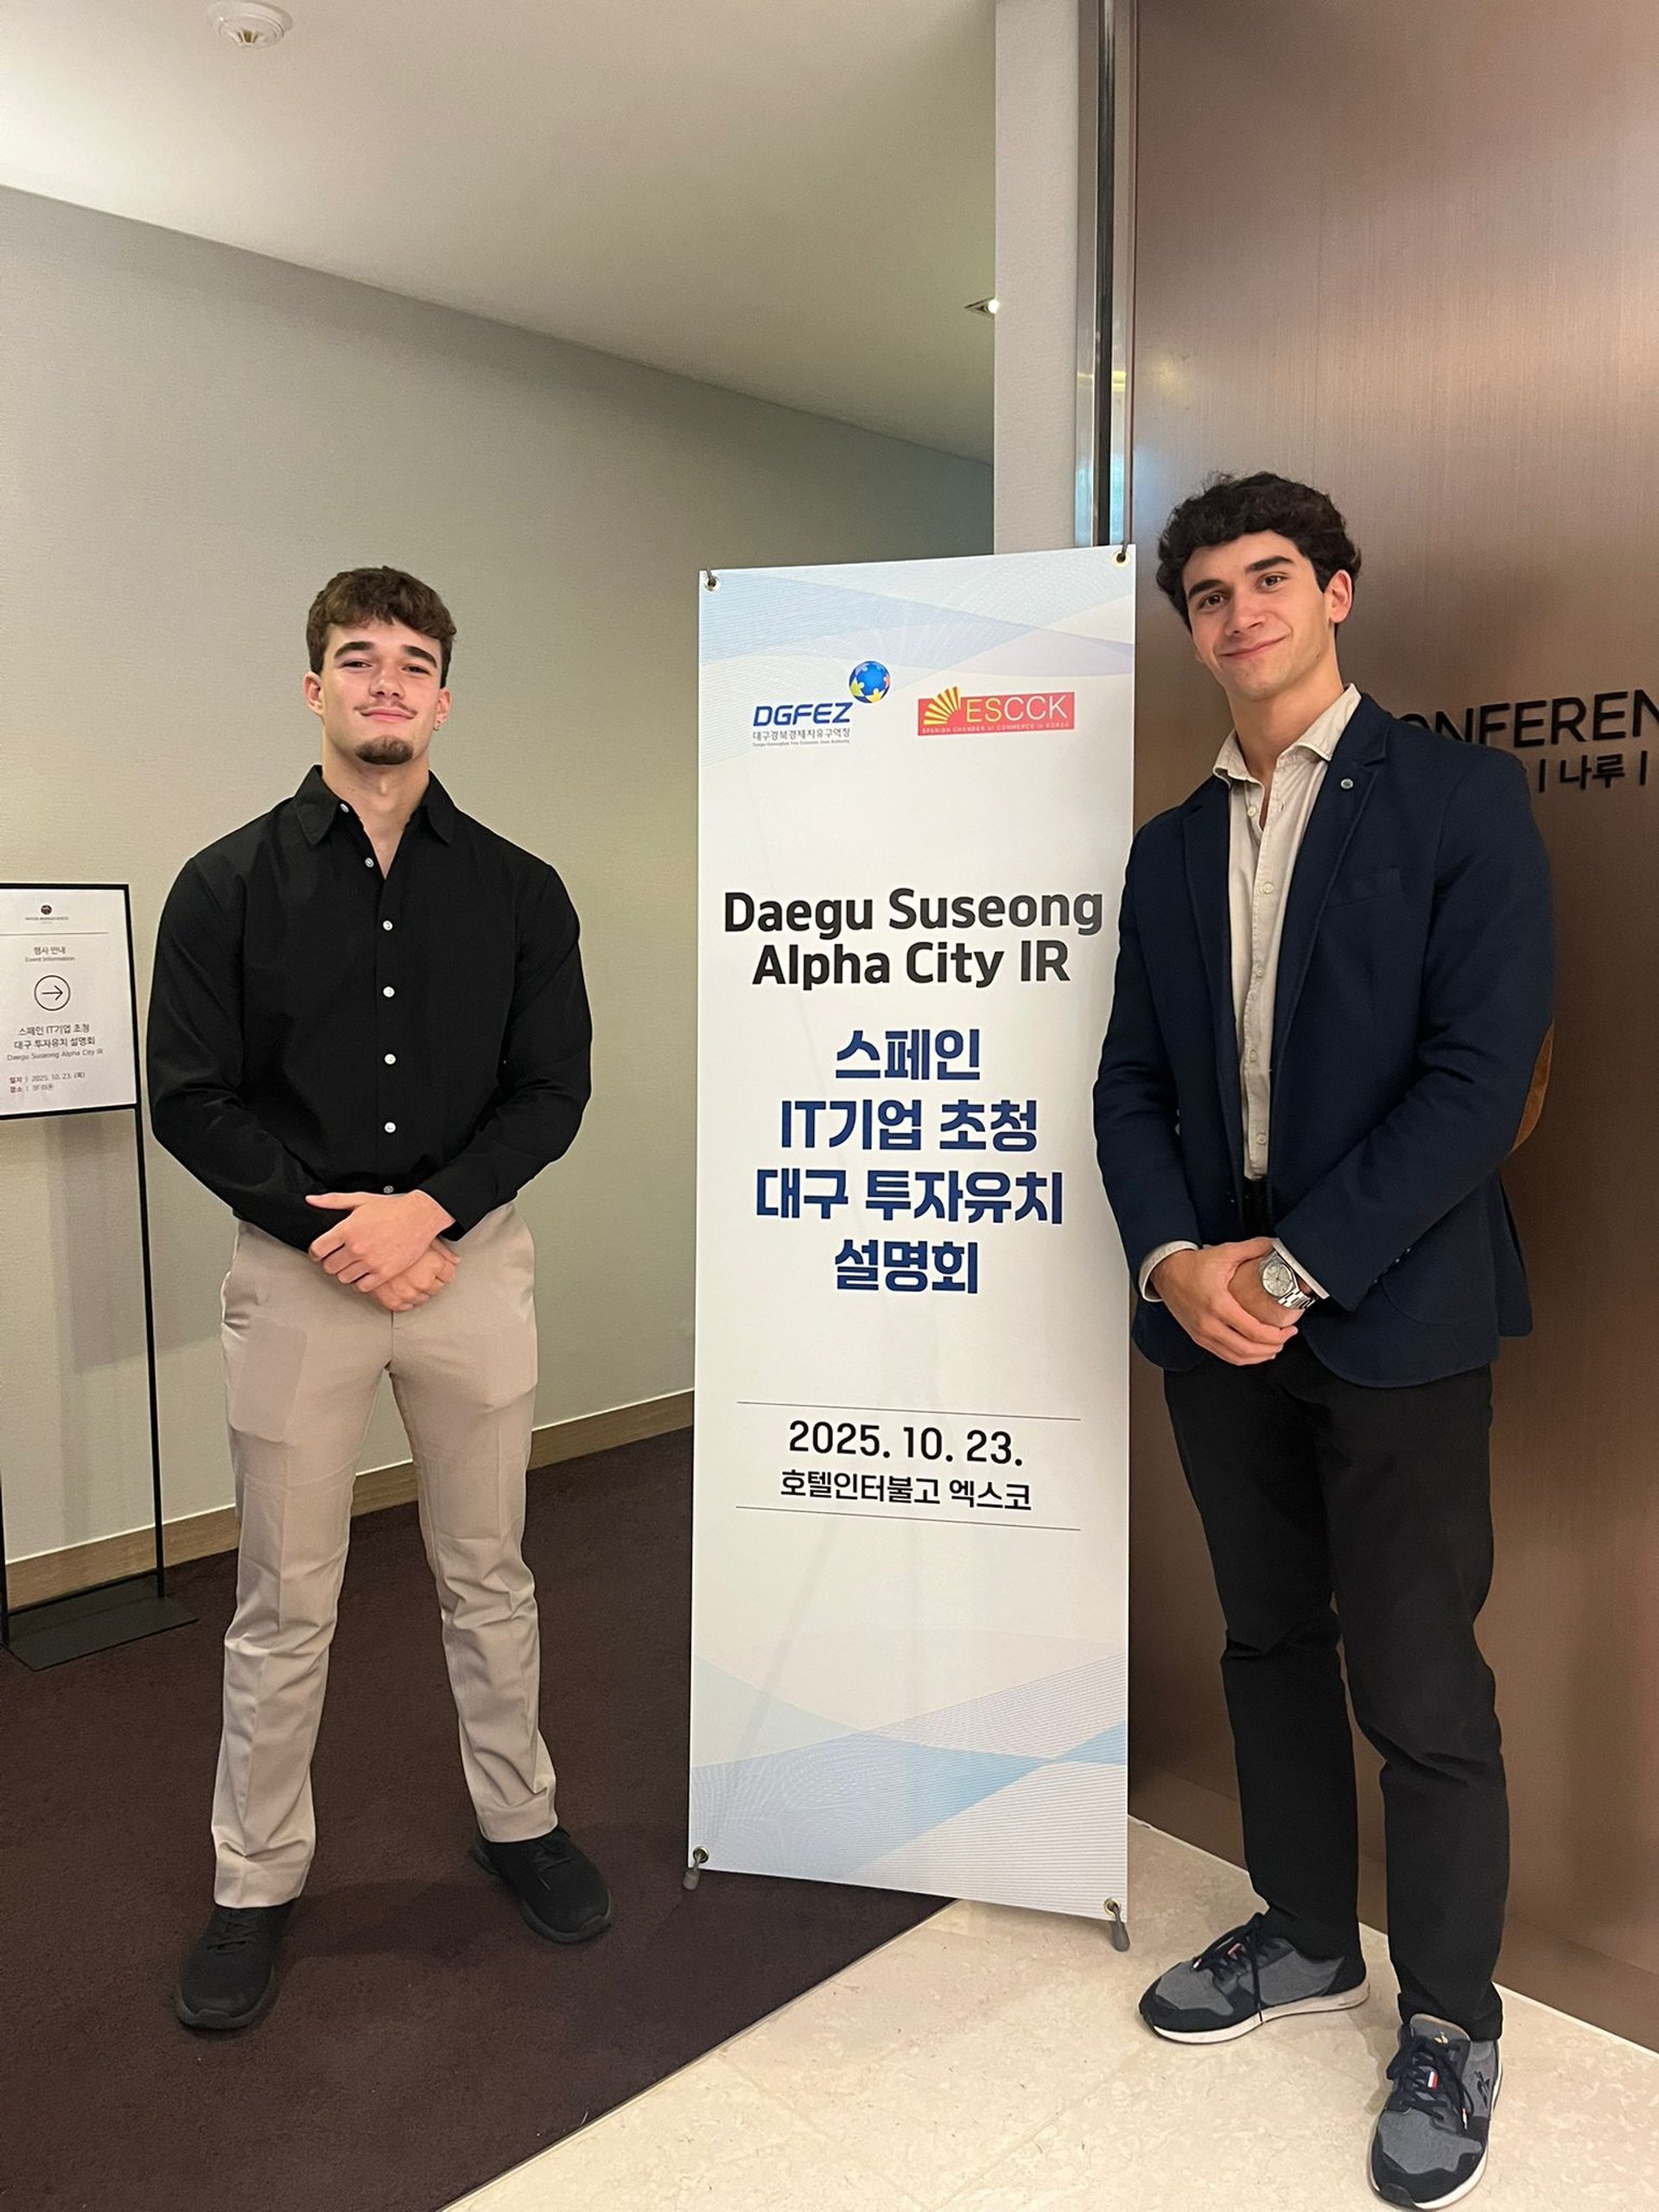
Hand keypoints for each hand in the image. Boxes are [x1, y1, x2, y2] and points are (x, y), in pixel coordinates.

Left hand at [306, 1189, 455, 1291]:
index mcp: (347, 1229)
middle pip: (329, 1266)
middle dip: (330, 1262)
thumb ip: (332, 1201)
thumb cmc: (392, 1208)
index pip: (318, 1249)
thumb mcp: (360, 1199)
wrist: (420, 1216)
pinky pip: (362, 1286)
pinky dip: (360, 1282)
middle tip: (337, 1258)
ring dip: (344, 1273)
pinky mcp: (385, 1272)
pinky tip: (364, 1273)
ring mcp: (371, 1262)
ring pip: (344, 1278)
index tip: (320, 1252)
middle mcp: (357, 1247)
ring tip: (351, 1265)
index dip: (316, 1252)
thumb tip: (311, 1200)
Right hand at [370, 1240, 459, 1311]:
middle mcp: (422, 1281)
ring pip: (419, 1298)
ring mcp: (405, 1291)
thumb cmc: (397, 1232)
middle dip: (430, 1279)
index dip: (442, 1268)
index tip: (435, 1265)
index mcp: (434, 1264)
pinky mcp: (389, 1299)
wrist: (367, 1236)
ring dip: (416, 1290)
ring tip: (409, 1278)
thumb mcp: (423, 1236)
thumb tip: (456, 1261)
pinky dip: (401, 1299)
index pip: (448, 1275)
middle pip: (435, 1288)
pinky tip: (399, 1288)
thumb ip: (443, 1251)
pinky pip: (401, 1306)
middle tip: (420, 1270)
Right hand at [1150, 1238, 1298, 1366]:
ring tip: (1274, 1347)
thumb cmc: (1191, 1265)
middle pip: (1247, 1349)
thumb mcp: (1224, 1253)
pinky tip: (1254, 1352)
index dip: (1276, 1335)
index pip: (1253, 1331)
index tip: (1289, 1329)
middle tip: (1286, 1337)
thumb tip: (1274, 1245)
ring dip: (1258, 1356)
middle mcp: (1209, 1323)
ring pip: (1236, 1357)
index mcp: (1218, 1304)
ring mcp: (1202, 1333)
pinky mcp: (1199, 1337)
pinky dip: (1243, 1358)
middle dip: (1272, 1347)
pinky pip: (1224, 1355)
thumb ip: (1252, 1248)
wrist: (1166, 1272)